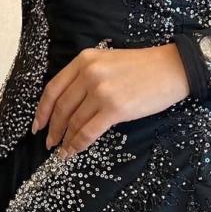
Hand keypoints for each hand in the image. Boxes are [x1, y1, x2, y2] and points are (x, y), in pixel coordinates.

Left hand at [30, 42, 189, 157]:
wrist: (173, 68)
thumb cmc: (143, 67)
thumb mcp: (107, 62)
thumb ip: (86, 77)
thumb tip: (68, 107)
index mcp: (84, 60)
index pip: (53, 89)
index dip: (42, 111)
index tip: (37, 125)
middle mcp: (89, 74)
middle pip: (61, 108)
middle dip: (53, 129)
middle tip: (49, 142)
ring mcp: (101, 91)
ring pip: (74, 122)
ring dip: (65, 140)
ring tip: (62, 150)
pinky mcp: (115, 109)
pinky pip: (89, 131)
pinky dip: (78, 144)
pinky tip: (75, 150)